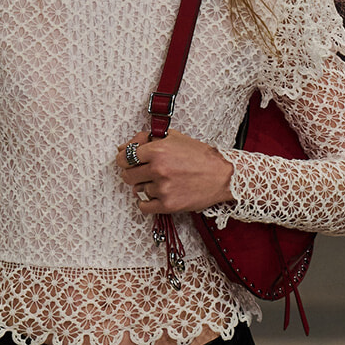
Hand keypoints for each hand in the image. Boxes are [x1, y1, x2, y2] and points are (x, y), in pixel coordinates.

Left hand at [116, 128, 234, 216]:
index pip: (125, 157)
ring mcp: (162, 189)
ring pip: (138, 190)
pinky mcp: (168, 205)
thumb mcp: (173, 138)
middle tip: (143, 173)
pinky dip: (147, 202)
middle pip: (127, 176)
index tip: (128, 162)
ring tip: (161, 182)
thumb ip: (146, 139)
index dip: (124, 160)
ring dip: (145, 187)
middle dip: (132, 174)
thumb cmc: (199, 155)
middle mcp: (158, 169)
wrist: (222, 175)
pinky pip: (144, 207)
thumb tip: (122, 147)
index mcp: (157, 150)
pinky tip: (157, 195)